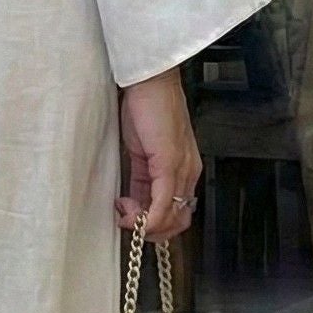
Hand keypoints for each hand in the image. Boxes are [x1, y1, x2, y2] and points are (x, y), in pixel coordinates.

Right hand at [117, 69, 199, 239]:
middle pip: (178, 222)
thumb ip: (141, 179)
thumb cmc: (147, 108)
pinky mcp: (169, 165)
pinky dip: (146, 217)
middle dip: (151, 231)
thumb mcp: (142, 152)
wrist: (150, 81)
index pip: (177, 213)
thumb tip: (132, 204)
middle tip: (127, 220)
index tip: (131, 217)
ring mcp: (181, 170)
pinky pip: (163, 204)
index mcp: (184, 169)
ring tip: (123, 211)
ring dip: (144, 225)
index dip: (154, 224)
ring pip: (171, 218)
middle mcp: (188, 173)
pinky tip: (128, 211)